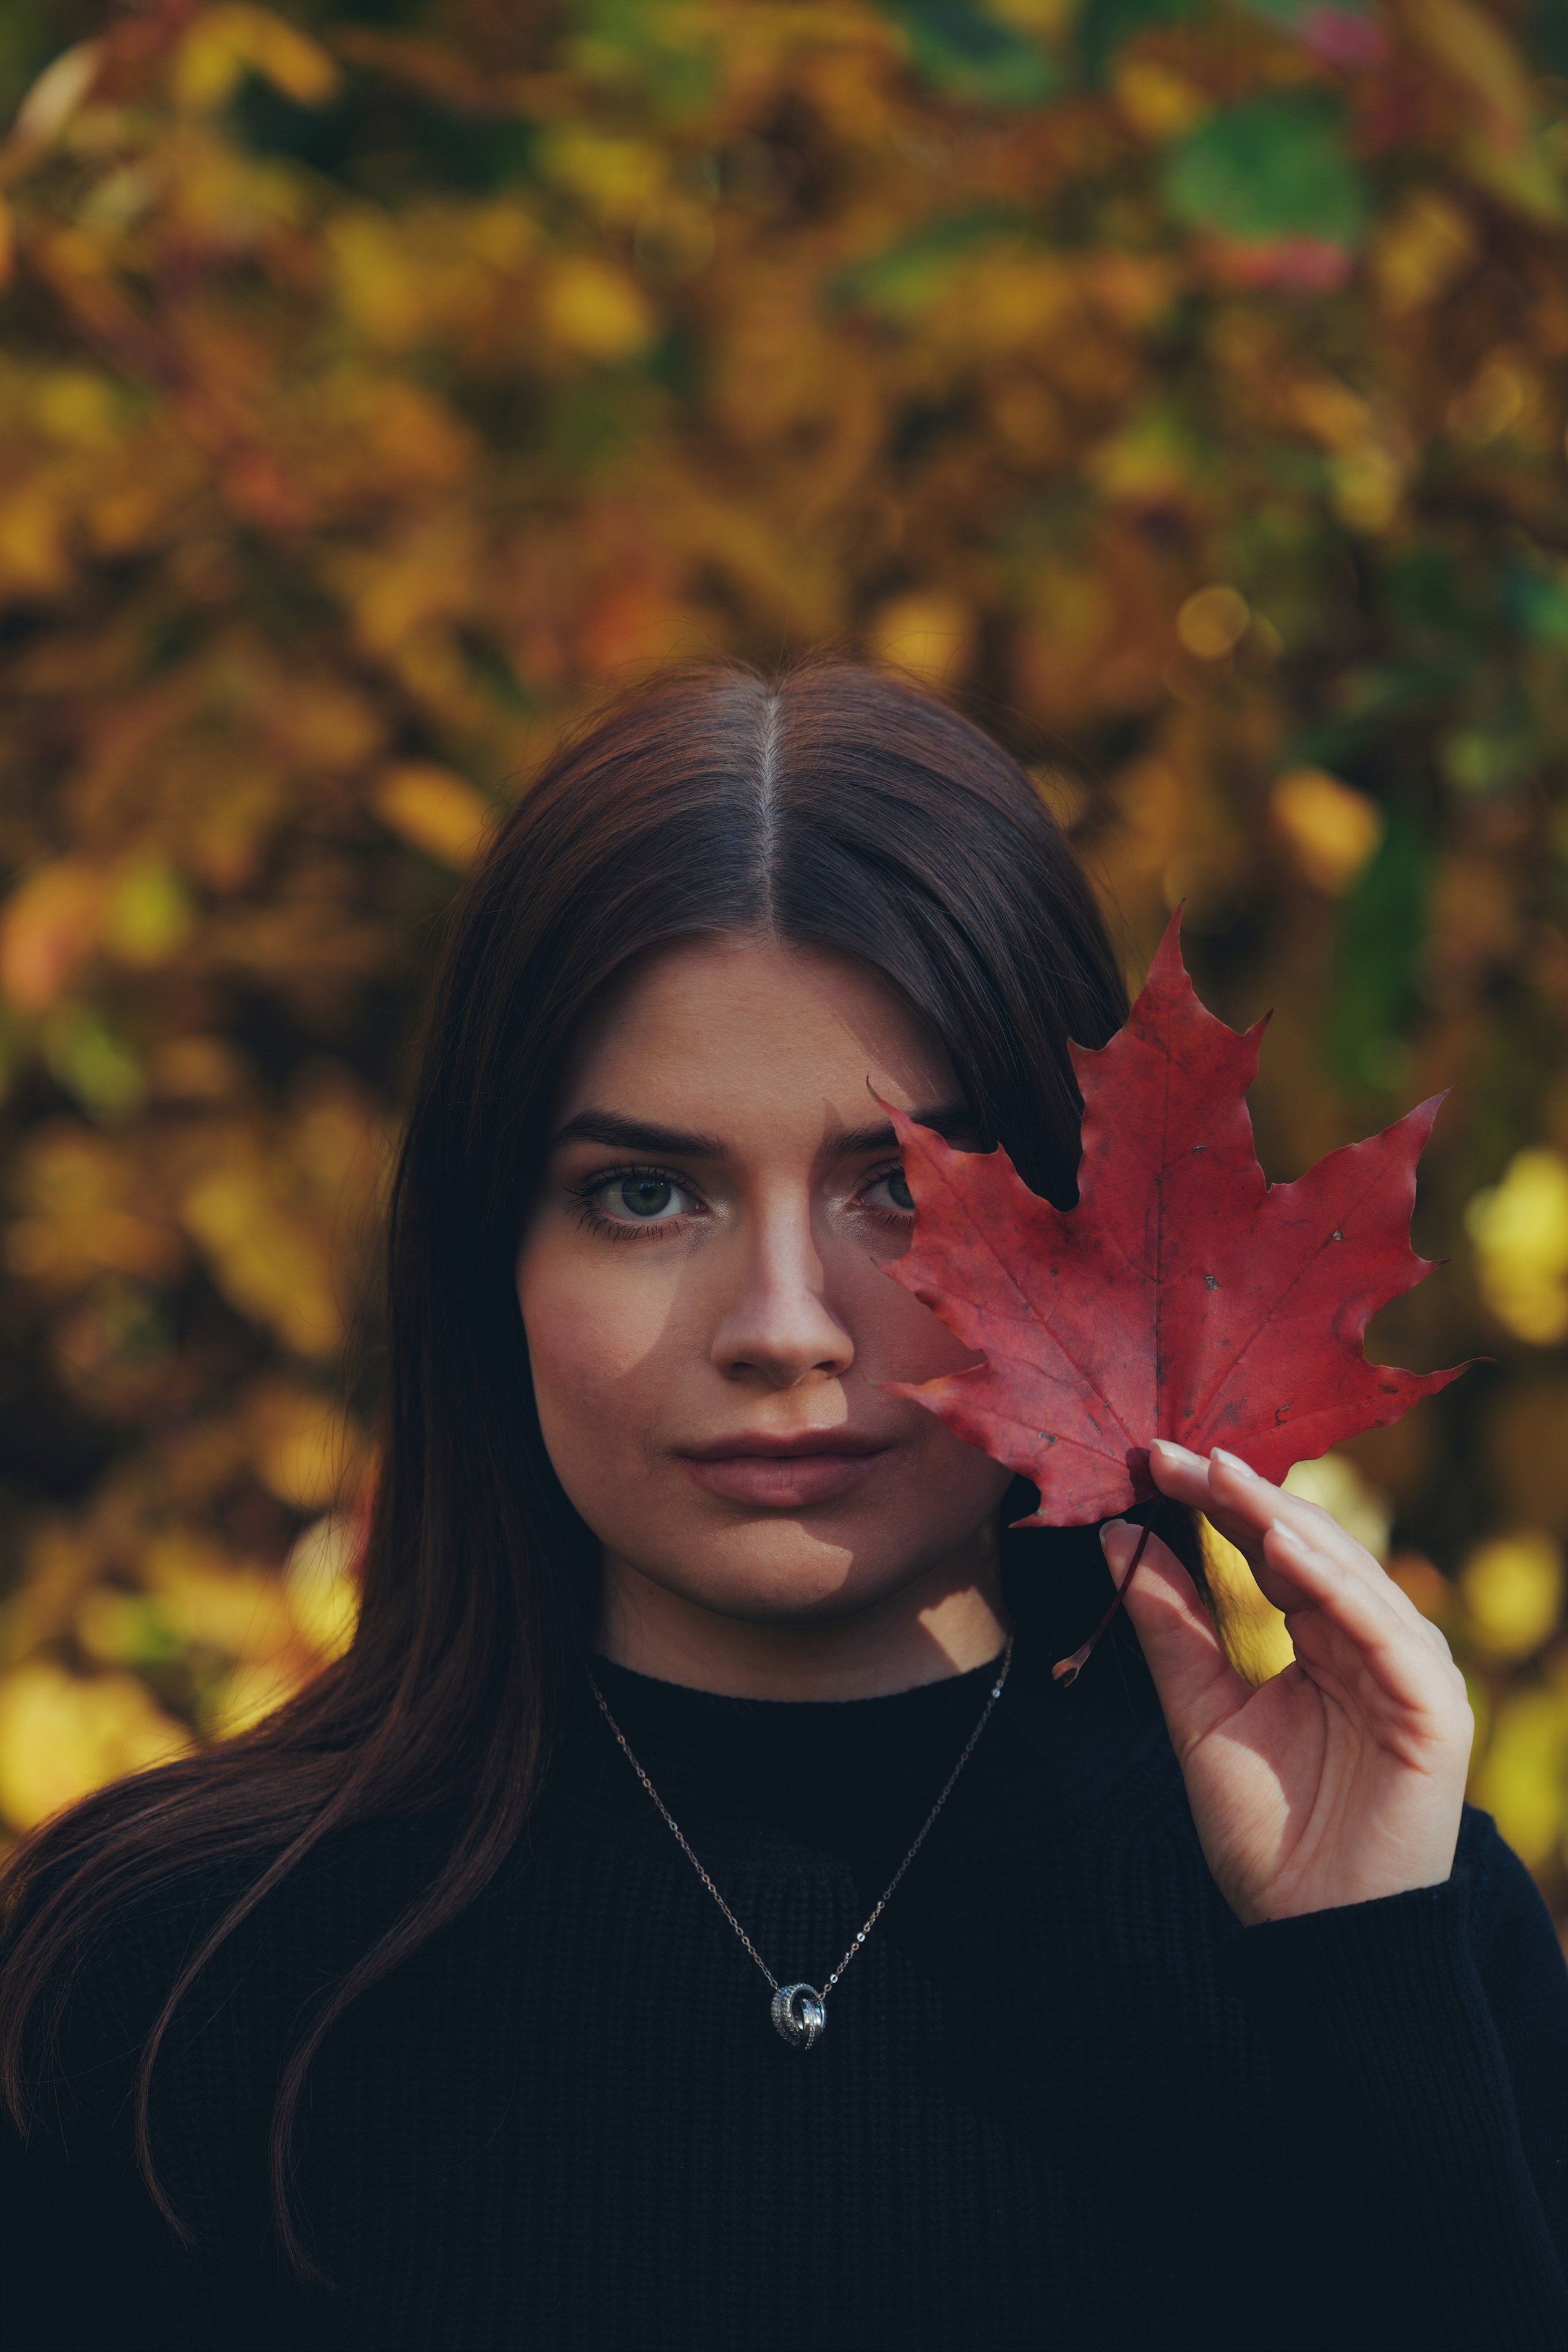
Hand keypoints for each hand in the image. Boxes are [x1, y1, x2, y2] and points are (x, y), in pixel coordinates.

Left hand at [1107, 1441, 1472, 1925]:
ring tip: (1224, 1477)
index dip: (1215, 1502)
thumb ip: (1169, 1624)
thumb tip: (1119, 1532)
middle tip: (1177, 1451)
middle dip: (1242, 1495)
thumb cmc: (1264, 1832)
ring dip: (1284, 1520)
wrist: (1310, 1931)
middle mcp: (1370, 1641)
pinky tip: (1283, 1543)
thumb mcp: (1198, 1711)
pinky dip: (1334, 1581)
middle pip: (1308, 1546)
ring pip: (1346, 1572)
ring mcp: (1409, 1669)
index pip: (1269, 1549)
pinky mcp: (1435, 1705)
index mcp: (1322, 1639)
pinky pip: (1381, 1628)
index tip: (1150, 1459)